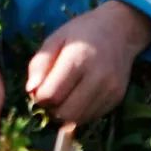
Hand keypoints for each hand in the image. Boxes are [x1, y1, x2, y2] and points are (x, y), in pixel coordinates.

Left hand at [26, 1, 150, 124]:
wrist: (120, 30)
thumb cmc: (82, 32)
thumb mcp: (55, 38)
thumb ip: (40, 63)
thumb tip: (31, 91)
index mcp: (78, 58)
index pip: (51, 94)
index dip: (39, 96)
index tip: (39, 88)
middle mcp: (97, 77)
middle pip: (65, 112)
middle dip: (52, 109)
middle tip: (51, 95)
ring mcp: (110, 90)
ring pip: (79, 119)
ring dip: (65, 114)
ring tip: (64, 96)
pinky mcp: (117, 99)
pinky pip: (92, 117)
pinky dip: (80, 113)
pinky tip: (78, 96)